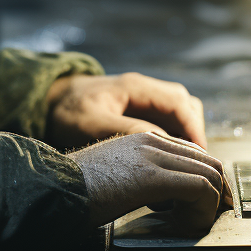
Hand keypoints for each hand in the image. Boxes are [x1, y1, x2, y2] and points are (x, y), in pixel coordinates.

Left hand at [45, 72, 206, 150]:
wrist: (50, 102)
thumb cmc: (68, 111)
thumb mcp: (92, 123)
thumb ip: (124, 130)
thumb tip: (159, 142)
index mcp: (136, 87)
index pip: (178, 104)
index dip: (193, 129)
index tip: (200, 155)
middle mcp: (145, 89)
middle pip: (186, 106)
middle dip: (193, 133)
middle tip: (192, 163)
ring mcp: (144, 99)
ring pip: (180, 113)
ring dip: (185, 135)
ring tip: (181, 162)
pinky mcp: (140, 111)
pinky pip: (168, 121)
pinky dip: (174, 137)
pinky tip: (166, 158)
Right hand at [69, 132, 232, 229]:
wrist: (53, 188)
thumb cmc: (77, 190)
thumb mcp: (116, 176)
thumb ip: (141, 177)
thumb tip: (167, 199)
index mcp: (142, 138)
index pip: (195, 153)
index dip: (207, 182)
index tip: (204, 206)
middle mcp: (151, 141)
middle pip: (209, 162)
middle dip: (217, 194)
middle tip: (207, 218)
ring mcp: (152, 155)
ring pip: (210, 175)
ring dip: (207, 206)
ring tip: (186, 224)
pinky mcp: (151, 176)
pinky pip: (199, 189)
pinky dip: (200, 212)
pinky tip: (179, 225)